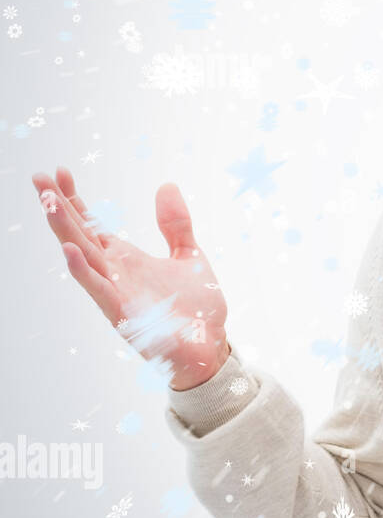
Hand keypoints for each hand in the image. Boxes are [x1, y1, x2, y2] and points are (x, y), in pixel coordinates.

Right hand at [32, 166, 229, 390]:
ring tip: (47, 202)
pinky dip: (82, 270)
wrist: (209, 346)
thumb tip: (165, 185)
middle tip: (37, 177)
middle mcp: (113, 273)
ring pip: (81, 256)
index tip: (59, 171)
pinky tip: (69, 250)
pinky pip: (98, 289)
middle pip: (77, 234)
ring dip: (63, 231)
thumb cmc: (196, 308)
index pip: (91, 224)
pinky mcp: (123, 313)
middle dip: (58, 207)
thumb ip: (175, 224)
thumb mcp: (188, 254)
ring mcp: (115, 292)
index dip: (74, 199)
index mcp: (125, 259)